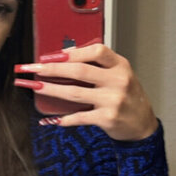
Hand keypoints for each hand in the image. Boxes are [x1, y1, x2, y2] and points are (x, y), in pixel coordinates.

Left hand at [14, 43, 158, 140]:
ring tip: (35, 87)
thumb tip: (65, 56)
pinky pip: (79, 117)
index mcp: (120, 66)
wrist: (143, 124)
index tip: (52, 55)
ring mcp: (113, 100)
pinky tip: (50, 119)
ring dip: (51, 90)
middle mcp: (118, 81)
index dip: (72, 52)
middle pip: (79, 71)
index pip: (96, 51)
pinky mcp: (107, 119)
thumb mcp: (119, 75)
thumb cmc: (128, 97)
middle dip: (51, 69)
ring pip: (74, 93)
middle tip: (32, 68)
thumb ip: (98, 65)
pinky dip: (63, 118)